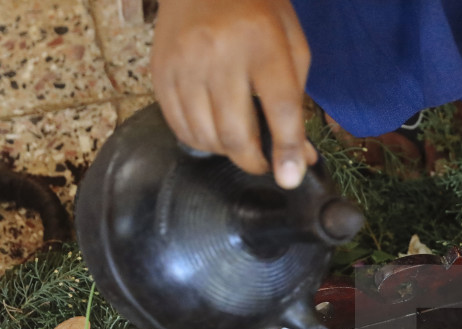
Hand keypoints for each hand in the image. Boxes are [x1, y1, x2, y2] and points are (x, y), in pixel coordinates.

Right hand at [151, 0, 316, 188]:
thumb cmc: (257, 11)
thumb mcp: (291, 45)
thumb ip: (297, 100)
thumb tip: (301, 157)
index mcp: (261, 42)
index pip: (278, 108)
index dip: (286, 149)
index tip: (290, 178)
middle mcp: (218, 52)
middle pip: (234, 132)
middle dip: (253, 161)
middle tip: (264, 162)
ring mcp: (184, 62)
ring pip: (205, 136)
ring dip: (226, 152)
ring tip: (239, 142)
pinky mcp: (160, 71)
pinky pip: (178, 126)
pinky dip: (199, 140)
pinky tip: (213, 131)